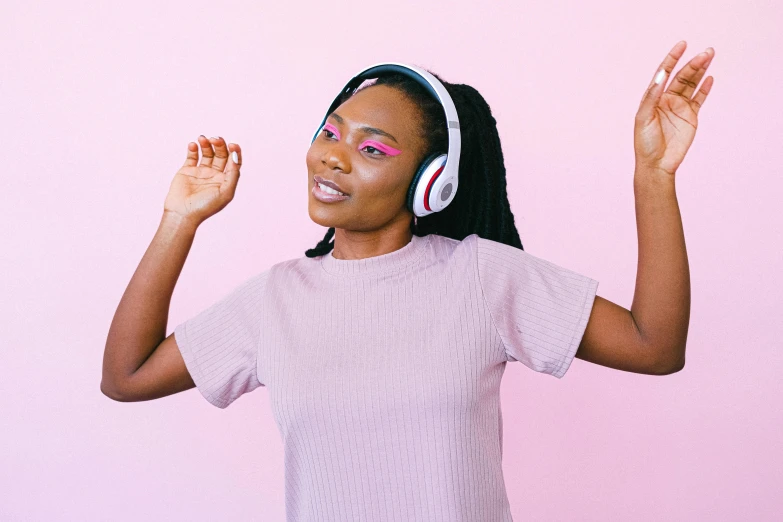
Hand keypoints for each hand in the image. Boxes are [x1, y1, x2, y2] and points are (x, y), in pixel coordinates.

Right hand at [164, 136, 241, 225]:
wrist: (183, 213)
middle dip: (219, 145)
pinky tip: (193, 145)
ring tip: (202, 139)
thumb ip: (233, 175)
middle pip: (221, 154)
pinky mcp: (187, 170)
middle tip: (215, 139)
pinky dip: (193, 148)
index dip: (235, 151)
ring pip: (207, 152)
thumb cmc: (205, 206)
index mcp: (226, 180)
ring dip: (206, 144)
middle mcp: (215, 175)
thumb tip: (235, 157)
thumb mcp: (226, 192)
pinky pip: (192, 156)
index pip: (234, 162)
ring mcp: (201, 172)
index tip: (232, 144)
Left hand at [634, 41, 714, 176]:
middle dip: (693, 63)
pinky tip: (709, 78)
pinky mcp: (690, 117)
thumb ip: (652, 96)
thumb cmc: (645, 143)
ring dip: (701, 71)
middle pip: (682, 77)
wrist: (656, 164)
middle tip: (706, 52)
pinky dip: (705, 89)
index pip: (664, 73)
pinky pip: (699, 99)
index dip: (672, 58)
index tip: (682, 45)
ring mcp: (679, 108)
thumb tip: (662, 76)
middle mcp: (666, 100)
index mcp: (653, 98)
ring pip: (692, 85)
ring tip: (710, 56)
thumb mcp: (644, 117)